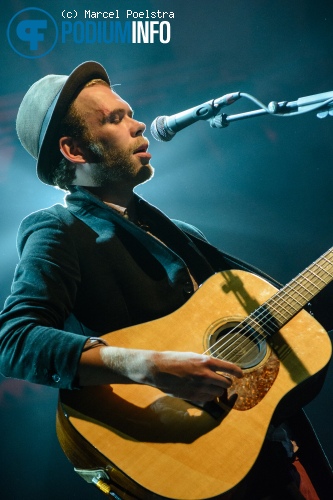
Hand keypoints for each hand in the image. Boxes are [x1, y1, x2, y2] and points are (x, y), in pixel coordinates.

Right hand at [100, 347, 242, 402]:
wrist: (158, 369)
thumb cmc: (174, 360)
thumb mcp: (192, 356)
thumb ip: (205, 363)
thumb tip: (217, 369)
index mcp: (206, 362)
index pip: (229, 368)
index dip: (237, 372)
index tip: (241, 374)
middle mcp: (205, 374)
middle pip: (226, 383)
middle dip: (226, 382)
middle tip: (222, 380)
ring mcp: (199, 387)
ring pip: (218, 392)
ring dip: (217, 390)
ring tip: (210, 385)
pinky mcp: (193, 396)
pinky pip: (208, 399)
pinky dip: (208, 396)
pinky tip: (202, 390)